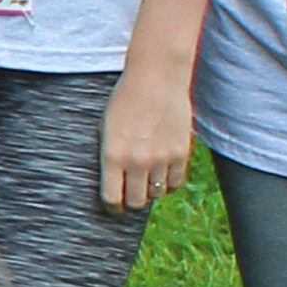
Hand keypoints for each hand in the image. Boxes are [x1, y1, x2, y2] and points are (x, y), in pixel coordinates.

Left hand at [99, 54, 200, 211]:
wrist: (156, 78)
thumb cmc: (125, 100)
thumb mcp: (105, 128)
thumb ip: (109, 156)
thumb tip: (113, 183)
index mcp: (113, 155)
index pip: (112, 198)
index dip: (112, 208)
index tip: (114, 207)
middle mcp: (137, 161)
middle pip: (136, 201)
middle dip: (131, 202)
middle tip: (130, 197)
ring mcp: (161, 158)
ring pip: (156, 194)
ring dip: (150, 192)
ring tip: (146, 182)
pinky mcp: (181, 153)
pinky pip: (175, 183)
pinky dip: (168, 184)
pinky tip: (162, 176)